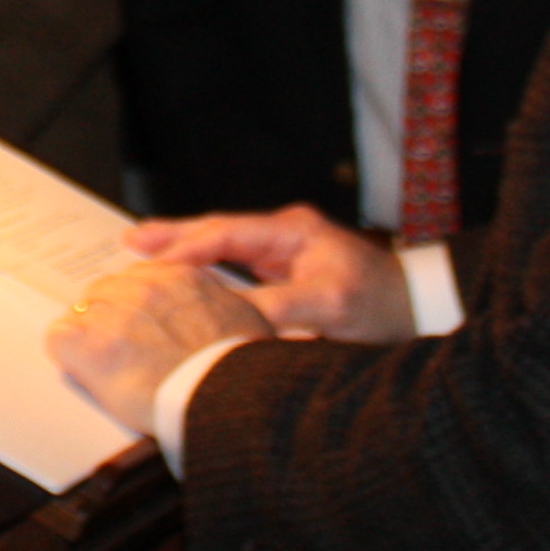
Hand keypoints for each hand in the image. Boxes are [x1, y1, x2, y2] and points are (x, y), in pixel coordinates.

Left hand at [48, 260, 274, 433]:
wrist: (228, 402)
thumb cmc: (243, 371)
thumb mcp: (246, 319)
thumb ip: (221, 302)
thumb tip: (217, 306)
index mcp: (178, 277)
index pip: (137, 278)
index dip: (134, 306)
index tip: (139, 327)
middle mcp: (142, 289)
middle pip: (104, 292)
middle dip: (109, 319)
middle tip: (123, 351)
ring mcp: (114, 315)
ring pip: (81, 313)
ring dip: (89, 337)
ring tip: (109, 367)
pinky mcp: (91, 346)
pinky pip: (59, 337)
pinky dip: (67, 354)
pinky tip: (84, 370)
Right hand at [124, 207, 415, 344]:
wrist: (417, 310)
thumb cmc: (382, 303)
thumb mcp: (331, 306)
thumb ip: (280, 307)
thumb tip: (231, 318)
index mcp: (293, 231)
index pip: (228, 233)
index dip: (189, 248)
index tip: (154, 262)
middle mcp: (285, 236)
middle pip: (218, 232)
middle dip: (176, 238)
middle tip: (131, 242)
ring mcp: (285, 255)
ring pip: (224, 250)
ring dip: (187, 254)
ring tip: (144, 255)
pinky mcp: (287, 277)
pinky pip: (237, 270)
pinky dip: (208, 273)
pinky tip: (187, 282)